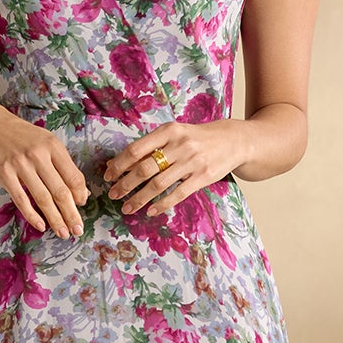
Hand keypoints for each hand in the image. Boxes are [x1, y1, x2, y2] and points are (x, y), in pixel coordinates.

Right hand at [0, 104, 89, 237]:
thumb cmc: (21, 135)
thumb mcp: (46, 141)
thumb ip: (62, 164)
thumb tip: (80, 192)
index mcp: (53, 146)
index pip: (73, 176)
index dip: (80, 195)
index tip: (82, 206)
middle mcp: (38, 155)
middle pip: (61, 191)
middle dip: (71, 214)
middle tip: (78, 230)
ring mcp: (20, 165)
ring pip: (43, 199)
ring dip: (55, 219)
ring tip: (63, 232)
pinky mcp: (4, 174)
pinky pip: (21, 200)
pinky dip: (32, 216)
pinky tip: (41, 226)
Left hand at [102, 120, 243, 217]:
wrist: (233, 140)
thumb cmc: (196, 138)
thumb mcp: (175, 134)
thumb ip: (151, 146)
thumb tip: (119, 163)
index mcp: (168, 131)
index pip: (136, 150)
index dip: (119, 165)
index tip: (108, 176)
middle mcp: (179, 145)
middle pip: (144, 168)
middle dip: (125, 184)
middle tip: (113, 194)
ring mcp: (192, 162)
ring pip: (158, 184)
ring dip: (138, 198)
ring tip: (126, 207)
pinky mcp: (203, 177)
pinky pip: (177, 194)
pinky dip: (161, 204)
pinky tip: (150, 211)